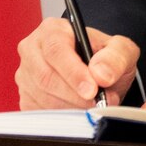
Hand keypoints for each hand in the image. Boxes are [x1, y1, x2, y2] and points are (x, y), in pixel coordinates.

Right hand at [15, 18, 139, 108]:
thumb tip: (101, 73)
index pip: (56, 50)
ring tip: (93, 106)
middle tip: (99, 104)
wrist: (98, 75)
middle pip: (46, 77)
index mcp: (53, 29)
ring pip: (42, 97)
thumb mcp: (121, 50)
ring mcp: (25, 74)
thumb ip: (115, 57)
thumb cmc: (105, 58)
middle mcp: (33, 49)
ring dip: (71, 107)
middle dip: (75, 95)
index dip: (73, 73)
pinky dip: (61, 116)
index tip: (92, 90)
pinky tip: (78, 110)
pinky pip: (38, 111)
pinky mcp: (24, 96)